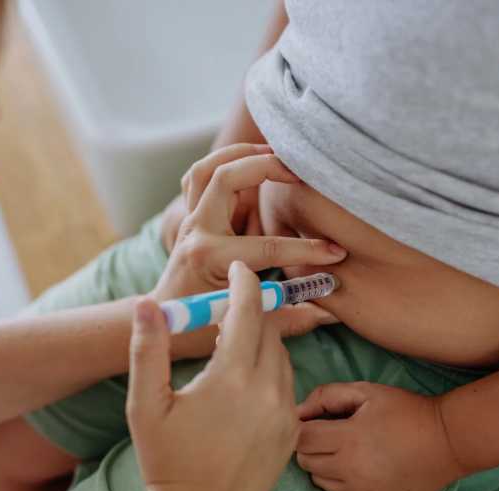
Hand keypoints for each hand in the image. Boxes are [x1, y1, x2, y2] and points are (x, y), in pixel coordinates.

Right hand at [128, 262, 298, 490]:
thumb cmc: (166, 460)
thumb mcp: (145, 405)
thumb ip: (147, 349)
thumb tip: (145, 304)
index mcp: (232, 379)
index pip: (248, 311)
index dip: (245, 282)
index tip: (240, 267)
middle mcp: (268, 392)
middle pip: (270, 329)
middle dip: (253, 310)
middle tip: (231, 306)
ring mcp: (285, 413)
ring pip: (282, 355)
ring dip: (263, 340)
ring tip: (235, 342)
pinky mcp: (292, 431)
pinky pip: (288, 383)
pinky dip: (272, 369)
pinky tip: (247, 378)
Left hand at [153, 144, 347, 359]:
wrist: (163, 320)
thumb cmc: (198, 327)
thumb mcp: (244, 325)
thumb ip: (288, 317)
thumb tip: (329, 313)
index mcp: (209, 259)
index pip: (266, 246)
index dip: (307, 250)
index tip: (335, 253)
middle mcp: (196, 232)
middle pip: (226, 178)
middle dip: (267, 166)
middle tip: (302, 172)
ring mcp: (190, 220)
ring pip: (208, 167)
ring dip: (242, 154)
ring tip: (278, 154)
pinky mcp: (190, 215)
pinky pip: (202, 175)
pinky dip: (226, 162)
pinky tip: (253, 164)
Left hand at [296, 382, 467, 490]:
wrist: (447, 441)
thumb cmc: (406, 410)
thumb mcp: (367, 391)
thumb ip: (328, 395)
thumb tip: (299, 410)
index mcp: (349, 438)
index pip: (302, 439)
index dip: (303, 427)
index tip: (314, 421)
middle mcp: (352, 469)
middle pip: (306, 461)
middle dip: (310, 446)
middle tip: (328, 433)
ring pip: (320, 480)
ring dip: (323, 465)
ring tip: (343, 449)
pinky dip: (342, 480)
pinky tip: (361, 465)